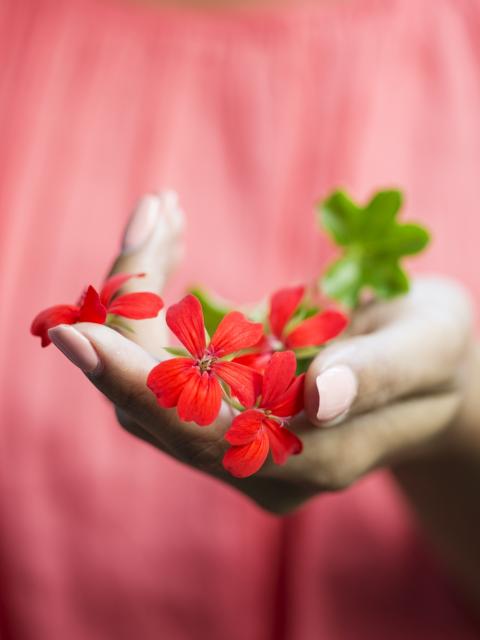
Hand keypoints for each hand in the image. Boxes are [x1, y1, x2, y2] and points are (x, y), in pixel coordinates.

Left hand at [48, 194, 474, 513]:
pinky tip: (166, 238)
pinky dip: (151, 298)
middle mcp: (257, 461)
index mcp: (309, 458)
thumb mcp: (429, 349)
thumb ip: (379, 376)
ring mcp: (234, 439)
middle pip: (155, 402)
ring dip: (137, 295)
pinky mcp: (222, 407)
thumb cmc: (438, 358)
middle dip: (131, 311)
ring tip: (159, 217)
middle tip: (143, 222)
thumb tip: (318, 398)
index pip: (200, 430)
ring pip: (147, 379)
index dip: (137, 382)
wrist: (428, 377)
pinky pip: (161, 360)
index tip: (81, 329)